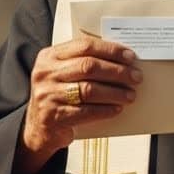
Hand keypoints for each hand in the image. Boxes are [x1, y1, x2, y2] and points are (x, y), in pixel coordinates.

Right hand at [21, 36, 141, 156]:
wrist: (38, 127)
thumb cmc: (58, 94)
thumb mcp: (62, 73)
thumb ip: (82, 63)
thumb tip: (122, 60)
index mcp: (49, 56)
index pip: (84, 46)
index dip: (110, 50)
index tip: (130, 56)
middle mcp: (45, 73)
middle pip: (88, 66)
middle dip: (117, 71)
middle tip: (135, 77)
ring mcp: (47, 95)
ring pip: (88, 90)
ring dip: (114, 92)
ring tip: (130, 95)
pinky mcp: (53, 117)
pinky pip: (85, 112)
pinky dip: (105, 110)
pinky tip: (116, 109)